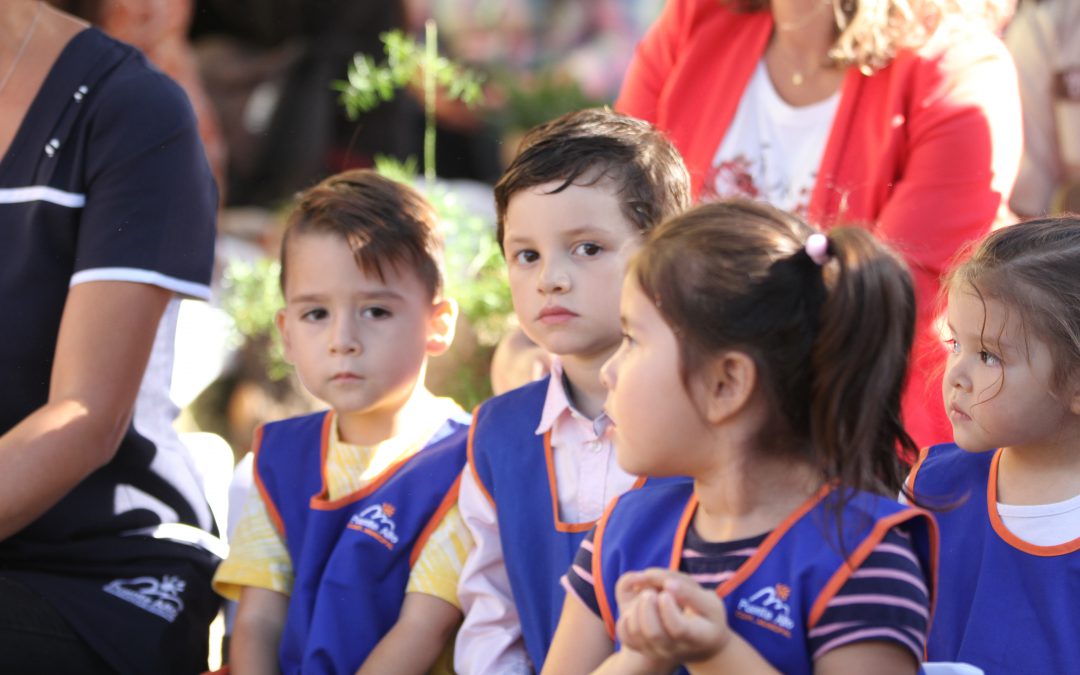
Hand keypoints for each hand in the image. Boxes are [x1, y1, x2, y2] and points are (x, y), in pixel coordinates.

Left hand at [614, 568, 730, 666]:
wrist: (702, 644)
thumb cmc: (708, 618)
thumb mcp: (710, 602)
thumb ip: (690, 591)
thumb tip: (667, 584)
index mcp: (695, 637)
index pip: (678, 628)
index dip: (669, 608)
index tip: (666, 592)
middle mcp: (675, 649)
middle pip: (653, 632)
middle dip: (648, 606)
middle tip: (652, 592)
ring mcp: (657, 651)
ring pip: (636, 632)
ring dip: (636, 607)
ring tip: (647, 595)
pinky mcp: (643, 649)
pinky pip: (625, 635)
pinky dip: (626, 617)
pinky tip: (638, 606)